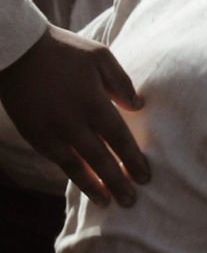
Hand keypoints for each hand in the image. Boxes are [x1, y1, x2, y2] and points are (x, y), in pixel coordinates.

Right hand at [0, 25, 148, 205]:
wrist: (15, 50)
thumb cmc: (62, 50)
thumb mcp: (100, 56)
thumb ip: (121, 83)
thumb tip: (138, 106)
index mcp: (92, 104)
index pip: (119, 139)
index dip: (133, 160)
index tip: (146, 177)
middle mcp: (71, 123)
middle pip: (100, 159)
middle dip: (117, 182)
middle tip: (131, 201)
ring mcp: (49, 131)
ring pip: (74, 166)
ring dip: (92, 186)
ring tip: (106, 202)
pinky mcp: (32, 134)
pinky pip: (54, 159)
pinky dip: (69, 172)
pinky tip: (82, 181)